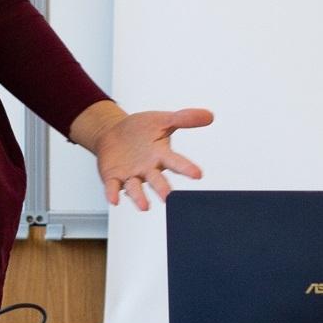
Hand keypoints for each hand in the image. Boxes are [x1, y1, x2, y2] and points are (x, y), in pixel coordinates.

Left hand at [81, 106, 213, 210]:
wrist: (114, 133)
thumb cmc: (141, 130)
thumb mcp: (162, 120)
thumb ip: (184, 118)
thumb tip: (209, 116)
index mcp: (161, 155)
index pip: (176, 162)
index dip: (186, 168)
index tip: (197, 174)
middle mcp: (148, 169)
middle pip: (157, 180)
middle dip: (162, 188)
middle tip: (168, 196)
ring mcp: (131, 175)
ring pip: (136, 188)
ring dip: (139, 197)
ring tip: (145, 206)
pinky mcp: (113, 178)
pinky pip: (114, 187)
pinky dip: (113, 193)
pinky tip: (114, 199)